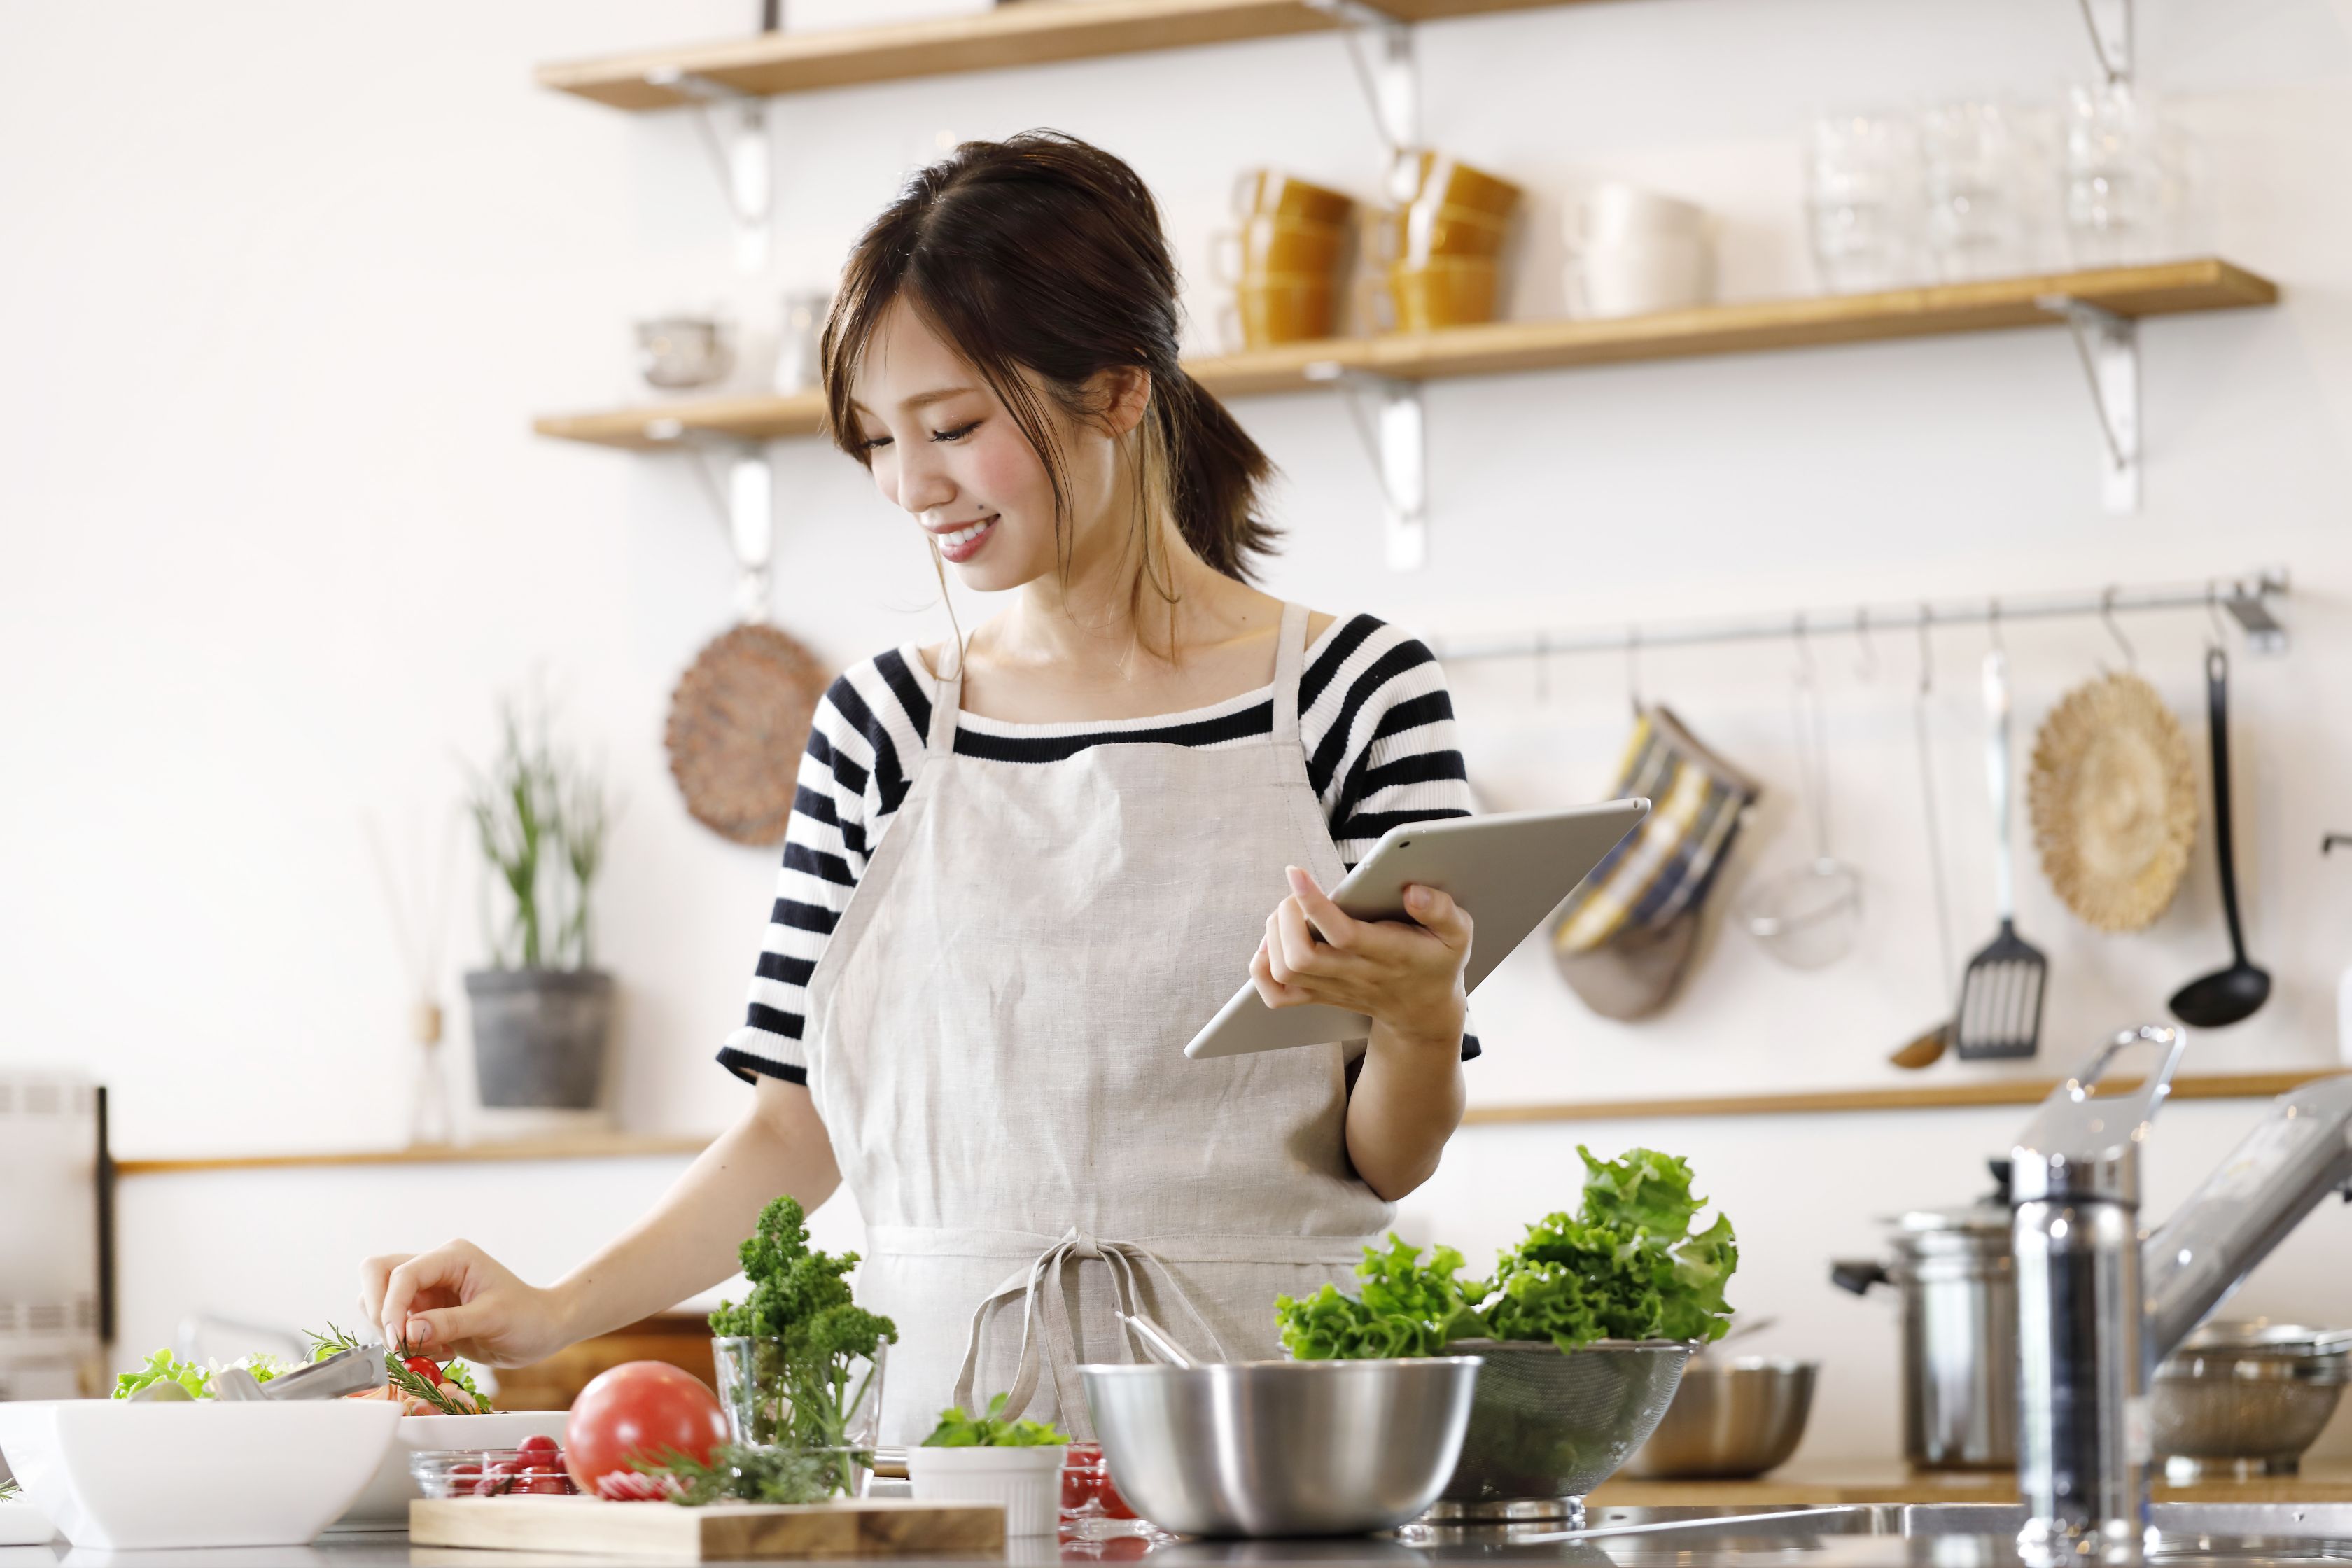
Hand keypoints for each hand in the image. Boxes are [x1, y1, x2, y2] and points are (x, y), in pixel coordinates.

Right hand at [360, 1239, 569, 1368]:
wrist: (542, 1330)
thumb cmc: (527, 1318)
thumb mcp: (492, 1319)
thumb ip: (448, 1324)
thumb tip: (407, 1333)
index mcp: (453, 1257)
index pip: (402, 1273)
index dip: (391, 1307)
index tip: (398, 1341)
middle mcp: (435, 1268)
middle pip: (377, 1273)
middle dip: (379, 1310)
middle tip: (399, 1342)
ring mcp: (427, 1289)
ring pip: (379, 1299)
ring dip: (392, 1330)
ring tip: (428, 1349)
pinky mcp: (425, 1312)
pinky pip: (395, 1324)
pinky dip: (406, 1343)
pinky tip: (438, 1352)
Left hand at [1248, 866, 1470, 1050]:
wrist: (1424, 1013)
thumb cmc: (1437, 961)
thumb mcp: (1457, 934)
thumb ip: (1442, 910)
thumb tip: (1412, 889)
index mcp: (1389, 954)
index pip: (1343, 934)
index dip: (1313, 904)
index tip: (1297, 873)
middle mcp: (1356, 974)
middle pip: (1301, 957)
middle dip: (1285, 918)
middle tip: (1293, 895)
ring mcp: (1333, 989)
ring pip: (1285, 971)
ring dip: (1272, 935)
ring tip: (1286, 912)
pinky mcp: (1319, 997)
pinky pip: (1276, 994)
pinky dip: (1262, 967)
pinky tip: (1270, 944)